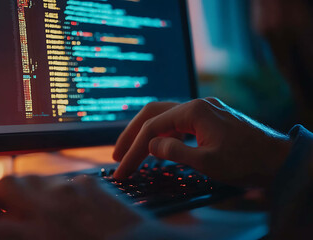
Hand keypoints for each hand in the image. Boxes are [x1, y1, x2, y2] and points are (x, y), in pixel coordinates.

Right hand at [0, 175, 145, 239]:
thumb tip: (14, 235)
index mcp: (40, 233)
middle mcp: (52, 207)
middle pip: (6, 185)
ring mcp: (73, 190)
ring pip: (34, 177)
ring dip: (23, 191)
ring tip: (25, 206)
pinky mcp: (93, 184)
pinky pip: (65, 181)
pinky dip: (56, 192)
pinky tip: (63, 205)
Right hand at [113, 97, 291, 186]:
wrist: (278, 158)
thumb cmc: (247, 161)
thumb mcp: (208, 162)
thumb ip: (175, 152)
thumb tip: (151, 146)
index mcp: (194, 111)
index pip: (152, 128)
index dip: (133, 150)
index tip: (121, 169)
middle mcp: (196, 105)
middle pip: (153, 114)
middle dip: (132, 135)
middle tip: (117, 155)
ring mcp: (203, 111)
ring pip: (164, 117)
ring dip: (145, 133)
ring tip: (131, 152)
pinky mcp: (208, 120)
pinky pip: (177, 124)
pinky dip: (162, 135)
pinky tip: (157, 149)